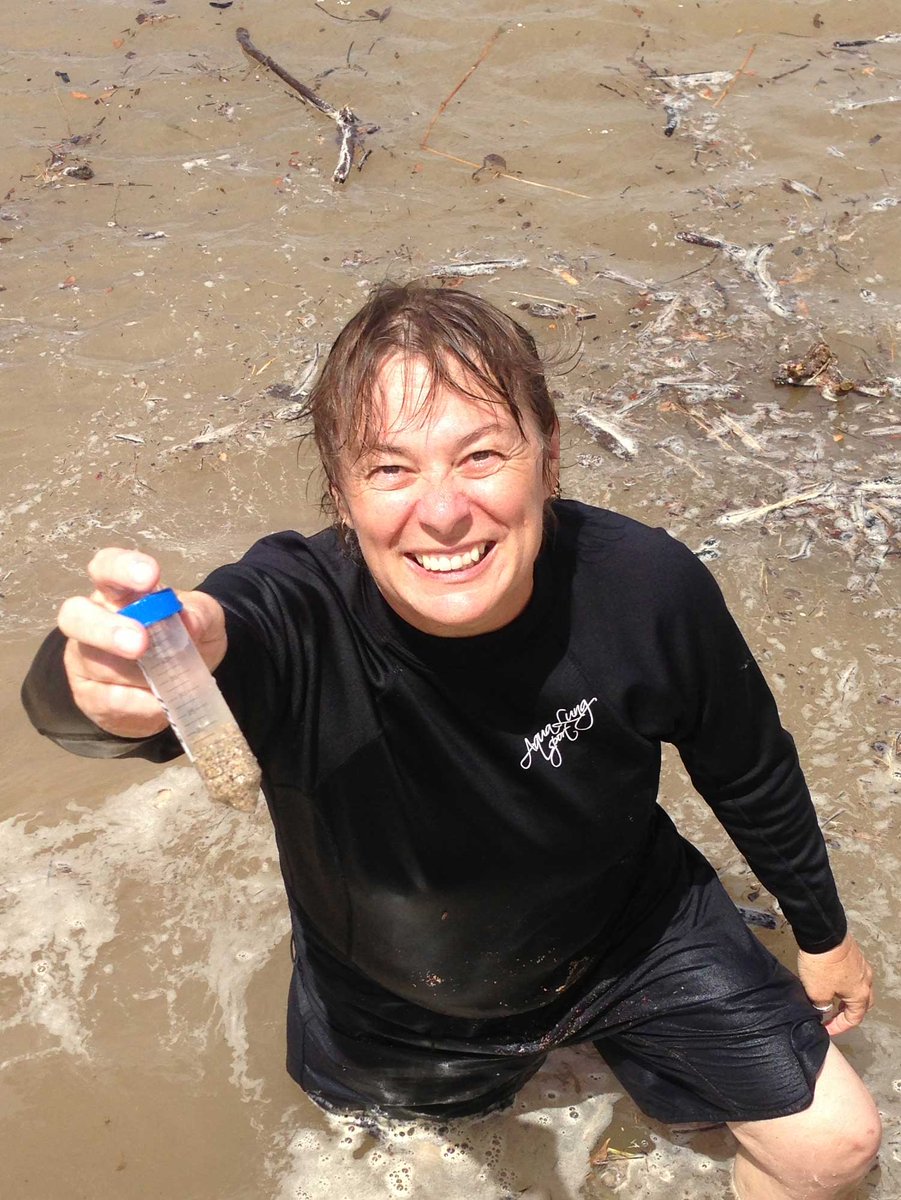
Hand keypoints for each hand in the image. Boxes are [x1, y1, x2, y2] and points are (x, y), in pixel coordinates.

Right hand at [57, 548, 226, 738]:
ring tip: (165, 681)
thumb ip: (200, 615)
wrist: (180, 684)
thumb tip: (189, 621)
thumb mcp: (204, 621)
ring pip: (94, 664)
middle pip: (75, 615)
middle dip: (106, 629)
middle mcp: (92, 618)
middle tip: (140, 643)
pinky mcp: (88, 694)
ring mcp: (85, 657)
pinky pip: (105, 701)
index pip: (107, 567)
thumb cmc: (184, 638)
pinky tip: (156, 703)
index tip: (149, 577)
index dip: (122, 569)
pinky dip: (136, 704)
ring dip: (134, 675)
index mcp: (120, 591)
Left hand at [797, 932, 874, 1035]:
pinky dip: (844, 983)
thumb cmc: (822, 965)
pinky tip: (832, 981)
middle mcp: (866, 981)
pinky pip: (853, 975)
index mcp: (860, 994)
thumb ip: (822, 1006)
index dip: (839, 1027)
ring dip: (847, 997)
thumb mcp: (817, 993)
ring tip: (832, 1000)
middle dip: (849, 1013)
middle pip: (862, 1004)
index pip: (854, 1019)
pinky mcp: (854, 954)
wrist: (822, 934)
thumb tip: (824, 1007)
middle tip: (834, 1016)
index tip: (826, 1029)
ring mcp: (862, 966)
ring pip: (858, 988)